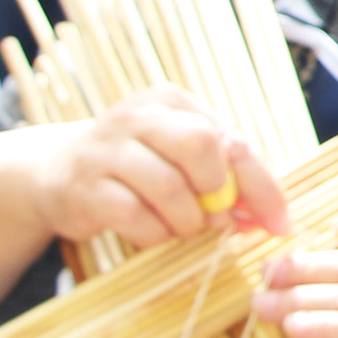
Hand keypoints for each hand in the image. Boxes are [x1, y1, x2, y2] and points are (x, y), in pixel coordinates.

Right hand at [27, 84, 288, 249]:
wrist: (58, 174)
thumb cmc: (140, 168)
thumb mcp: (184, 159)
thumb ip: (231, 176)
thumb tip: (274, 215)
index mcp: (171, 102)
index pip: (231, 139)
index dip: (261, 185)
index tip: (279, 224)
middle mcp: (137, 116)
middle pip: (199, 144)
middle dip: (217, 190)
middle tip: (213, 215)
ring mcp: (106, 149)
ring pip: (169, 187)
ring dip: (186, 221)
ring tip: (182, 226)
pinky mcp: (84, 187)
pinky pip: (135, 216)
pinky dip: (154, 234)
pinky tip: (152, 232)